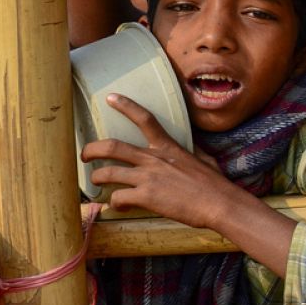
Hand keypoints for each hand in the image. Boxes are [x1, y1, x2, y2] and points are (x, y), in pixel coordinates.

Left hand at [79, 95, 234, 228]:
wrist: (220, 203)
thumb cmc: (215, 185)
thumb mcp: (204, 160)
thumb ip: (192, 152)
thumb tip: (193, 149)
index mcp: (168, 147)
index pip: (144, 119)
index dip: (125, 106)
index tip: (110, 98)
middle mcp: (153, 159)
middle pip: (112, 147)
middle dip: (91, 149)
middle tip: (85, 155)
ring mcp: (148, 178)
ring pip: (107, 173)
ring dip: (97, 178)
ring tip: (96, 183)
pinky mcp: (146, 197)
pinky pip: (118, 198)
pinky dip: (115, 203)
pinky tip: (119, 206)